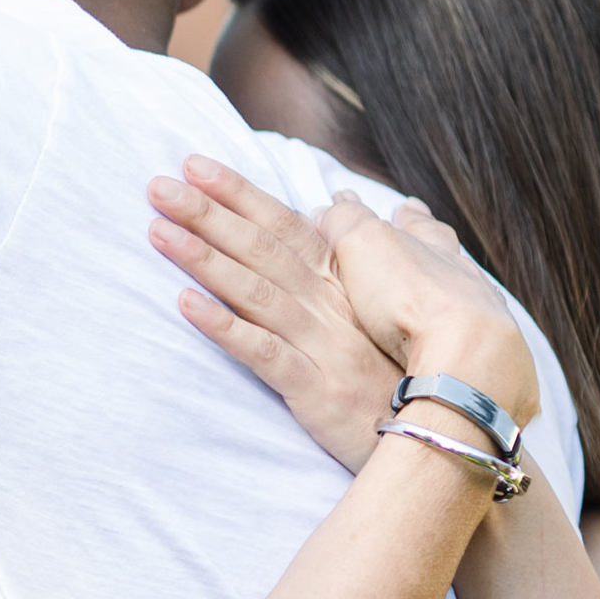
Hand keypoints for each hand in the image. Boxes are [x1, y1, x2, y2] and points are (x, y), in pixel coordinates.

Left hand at [146, 163, 399, 468]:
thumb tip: (335, 204)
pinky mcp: (316, 388)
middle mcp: (330, 305)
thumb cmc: (404, 373)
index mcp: (342, 283)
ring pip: (257, 291)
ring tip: (159, 231)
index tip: (194, 164)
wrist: (442, 434)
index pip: (284, 225)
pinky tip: (186, 306)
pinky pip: (264, 353)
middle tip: (158, 185)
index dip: (239, 193)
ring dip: (205, 259)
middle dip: (208, 213)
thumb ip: (355, 257)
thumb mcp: (381, 308)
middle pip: (263, 248)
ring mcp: (323, 345)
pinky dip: (224, 327)